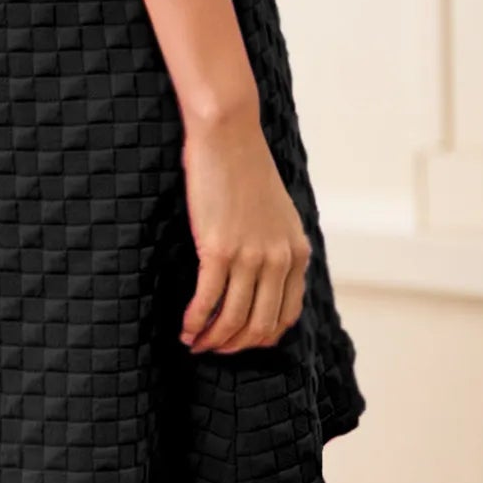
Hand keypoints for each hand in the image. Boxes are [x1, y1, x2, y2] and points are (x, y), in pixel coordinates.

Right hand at [178, 105, 311, 354]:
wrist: (228, 134)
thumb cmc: (246, 167)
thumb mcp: (278, 212)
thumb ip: (277, 245)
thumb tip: (262, 277)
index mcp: (298, 253)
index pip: (286, 316)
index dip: (261, 337)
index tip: (239, 341)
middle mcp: (279, 259)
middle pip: (259, 324)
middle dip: (234, 345)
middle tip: (211, 348)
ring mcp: (250, 256)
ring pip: (232, 319)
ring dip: (212, 339)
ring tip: (194, 342)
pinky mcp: (219, 248)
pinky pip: (208, 300)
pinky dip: (195, 321)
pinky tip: (184, 327)